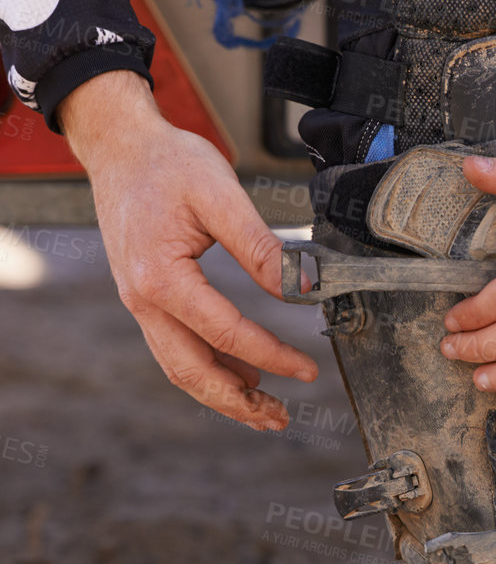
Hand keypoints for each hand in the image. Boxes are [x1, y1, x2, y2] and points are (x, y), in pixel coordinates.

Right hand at [61, 71, 317, 430]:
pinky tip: (241, 375)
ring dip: (222, 394)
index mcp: (160, 278)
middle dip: (238, 402)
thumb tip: (301, 287)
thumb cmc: (167, 162)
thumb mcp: (221, 195)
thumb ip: (260, 248)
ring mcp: (139, 302)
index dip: (272, 356)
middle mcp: (142, 300)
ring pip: (180, 366)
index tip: (308, 370)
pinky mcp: (146, 297)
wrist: (119, 145)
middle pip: (192, 370)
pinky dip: (208, 368)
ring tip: (264, 409)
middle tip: (282, 417)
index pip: (226, 333)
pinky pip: (175, 346)